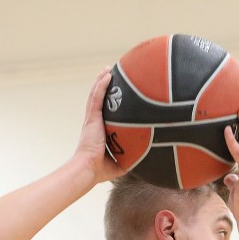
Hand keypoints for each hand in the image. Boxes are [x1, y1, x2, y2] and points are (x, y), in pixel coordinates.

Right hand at [76, 67, 126, 184]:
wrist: (89, 169)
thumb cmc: (101, 170)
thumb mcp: (122, 161)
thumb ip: (132, 157)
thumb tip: (148, 160)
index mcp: (99, 131)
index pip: (103, 112)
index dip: (107, 101)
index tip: (115, 93)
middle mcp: (94, 123)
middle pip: (98, 99)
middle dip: (103, 86)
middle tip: (110, 74)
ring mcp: (92, 120)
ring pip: (96, 95)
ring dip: (101, 81)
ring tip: (107, 69)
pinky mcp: (92, 119)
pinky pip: (97, 98)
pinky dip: (101, 86)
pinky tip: (106, 75)